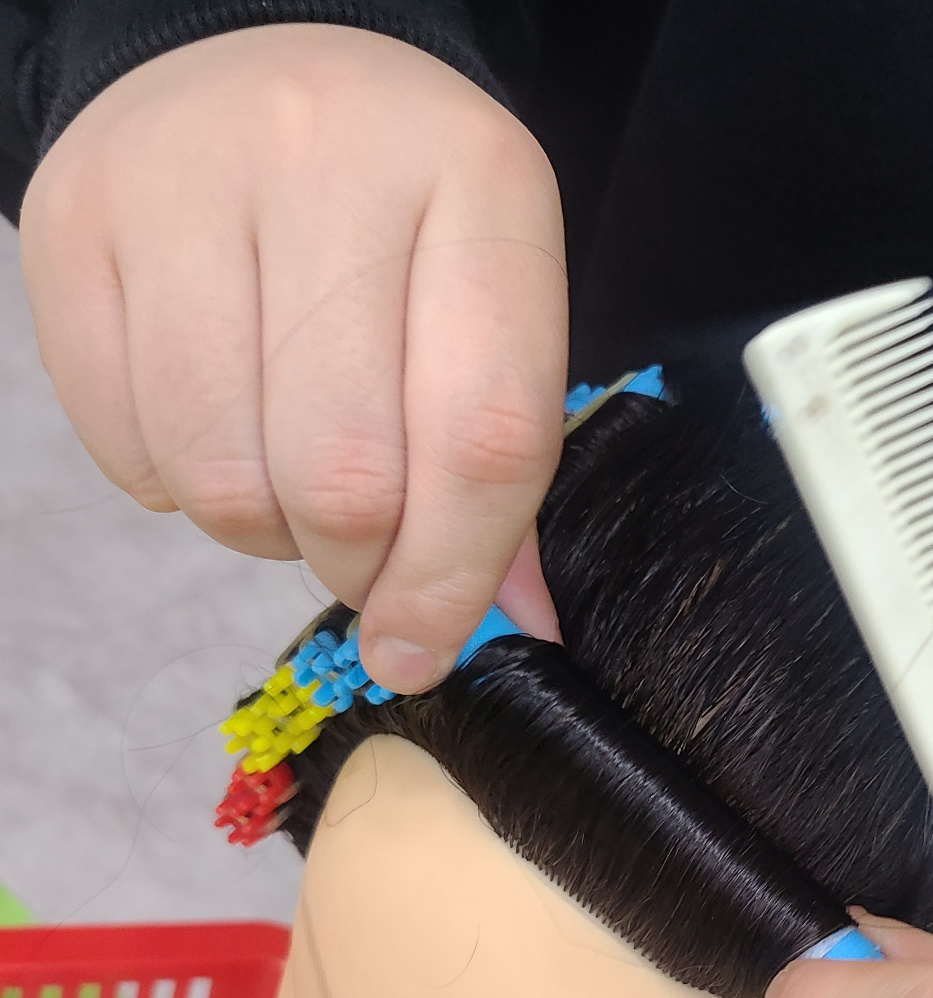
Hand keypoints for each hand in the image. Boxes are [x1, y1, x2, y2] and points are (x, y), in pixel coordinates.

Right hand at [20, 23, 567, 687]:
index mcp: (481, 184)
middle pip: (345, 476)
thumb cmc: (406, 228)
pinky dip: (177, 485)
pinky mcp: (75, 217)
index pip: (484, 437)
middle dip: (357, 568)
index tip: (422, 649)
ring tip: (290, 483)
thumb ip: (504, 475)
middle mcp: (332, 159)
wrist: (265, 71)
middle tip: (364, 561)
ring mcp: (186, 176)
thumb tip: (514, 628)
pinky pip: (127, 446)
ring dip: (264, 534)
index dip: (455, 577)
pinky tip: (219, 426)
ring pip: (223, 477)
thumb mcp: (489, 313)